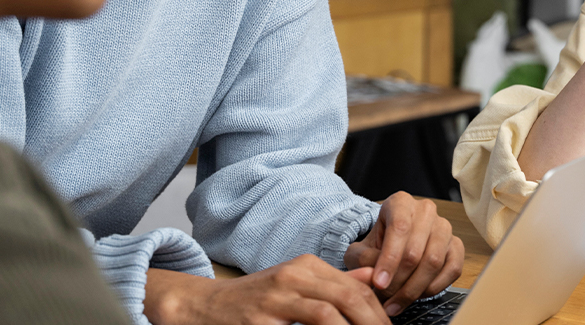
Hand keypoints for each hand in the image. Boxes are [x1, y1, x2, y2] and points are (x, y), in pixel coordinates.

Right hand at [143, 256, 389, 324]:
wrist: (206, 306)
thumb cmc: (256, 298)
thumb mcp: (296, 282)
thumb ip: (334, 282)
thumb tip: (373, 282)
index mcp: (306, 265)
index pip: (356, 286)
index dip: (378, 312)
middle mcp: (293, 276)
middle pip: (348, 298)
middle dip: (372, 323)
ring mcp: (275, 298)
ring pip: (327, 315)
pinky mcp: (259, 321)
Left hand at [344, 192, 463, 316]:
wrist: (392, 247)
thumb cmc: (376, 247)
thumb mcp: (359, 250)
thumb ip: (363, 260)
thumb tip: (377, 276)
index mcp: (401, 203)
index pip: (399, 228)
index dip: (389, 259)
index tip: (379, 283)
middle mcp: (426, 211)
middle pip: (416, 250)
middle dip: (399, 281)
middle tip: (385, 299)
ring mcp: (444, 228)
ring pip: (434, 261)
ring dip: (415, 288)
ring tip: (397, 302)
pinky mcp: (457, 245)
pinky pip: (452, 269)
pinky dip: (435, 288)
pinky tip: (417, 296)